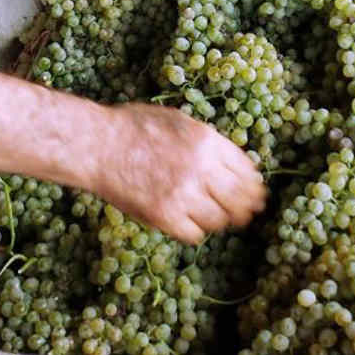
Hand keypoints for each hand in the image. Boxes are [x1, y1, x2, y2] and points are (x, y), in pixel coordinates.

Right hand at [92, 103, 265, 242]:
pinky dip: (194, 230)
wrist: (97, 145)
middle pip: (240, 200)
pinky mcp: (165, 217)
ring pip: (219, 220)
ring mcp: (183, 195)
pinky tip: (187, 221)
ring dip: (218, 220)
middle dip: (245, 209)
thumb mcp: (178, 120)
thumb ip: (207, 142)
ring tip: (210, 216)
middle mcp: (201, 169)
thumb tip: (233, 163)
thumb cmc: (133, 127)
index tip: (256, 195)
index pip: (247, 171)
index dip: (254, 186)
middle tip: (245, 215)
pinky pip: (195, 234)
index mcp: (207, 141)